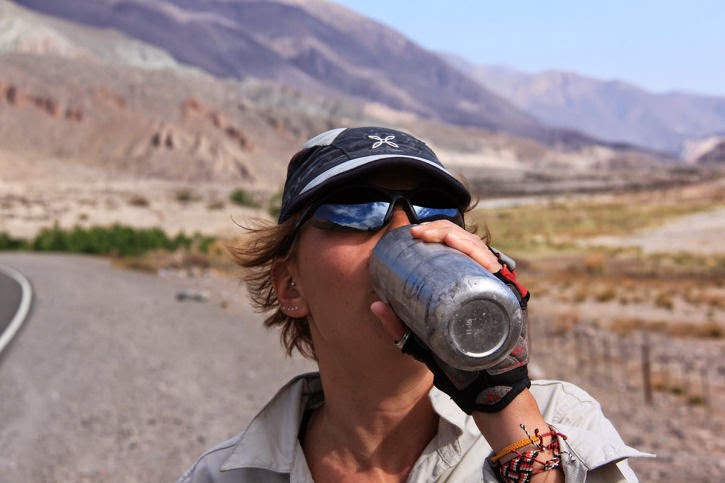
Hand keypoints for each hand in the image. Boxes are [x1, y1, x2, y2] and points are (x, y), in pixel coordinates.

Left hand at [373, 221, 530, 412]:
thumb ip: (398, 327)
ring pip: (483, 252)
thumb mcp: (420, 342)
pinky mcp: (509, 300)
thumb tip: (374, 305)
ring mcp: (496, 288)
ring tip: (443, 238)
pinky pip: (503, 273)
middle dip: (444, 231)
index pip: (453, 245)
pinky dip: (491, 263)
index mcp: (462, 282)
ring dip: (465, 240)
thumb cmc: (454, 362)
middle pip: (466, 242)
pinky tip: (479, 257)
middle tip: (421, 234)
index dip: (436, 231)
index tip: (414, 233)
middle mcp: (481, 280)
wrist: (485, 390)